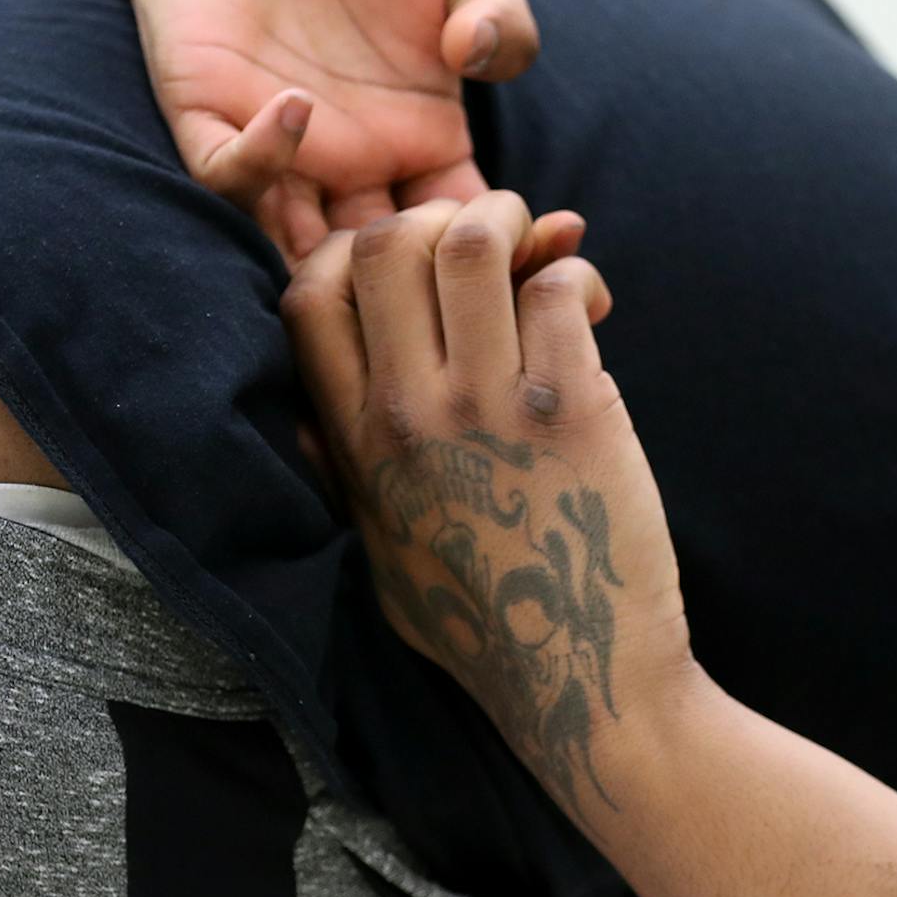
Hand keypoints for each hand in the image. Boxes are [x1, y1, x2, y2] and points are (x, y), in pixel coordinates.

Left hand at [109, 0, 539, 258]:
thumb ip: (503, 13)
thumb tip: (477, 57)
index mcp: (425, 144)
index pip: (468, 236)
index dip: (499, 253)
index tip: (526, 237)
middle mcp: (355, 167)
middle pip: (387, 271)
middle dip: (412, 282)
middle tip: (433, 253)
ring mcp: (282, 154)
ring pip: (299, 248)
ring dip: (331, 253)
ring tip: (362, 214)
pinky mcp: (209, 121)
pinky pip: (228, 179)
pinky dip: (260, 162)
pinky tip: (299, 104)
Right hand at [281, 193, 694, 824]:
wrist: (579, 679)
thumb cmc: (485, 622)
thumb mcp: (379, 554)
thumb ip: (345, 480)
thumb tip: (316, 422)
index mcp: (354, 443)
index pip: (305, 294)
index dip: (352, 249)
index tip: (406, 265)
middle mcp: (407, 415)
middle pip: (386, 243)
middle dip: (441, 218)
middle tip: (492, 246)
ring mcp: (486, 408)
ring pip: (471, 241)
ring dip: (514, 222)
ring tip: (542, 247)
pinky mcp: (570, 408)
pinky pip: (557, 284)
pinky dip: (576, 273)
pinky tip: (591, 308)